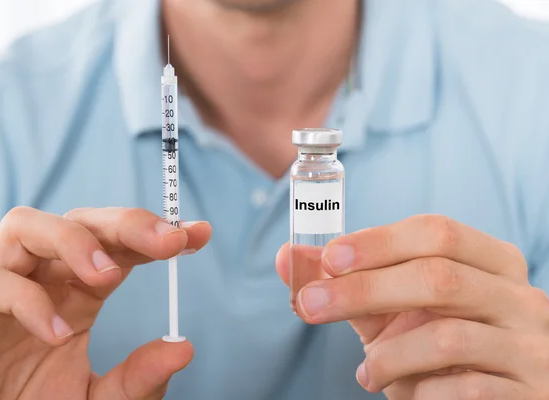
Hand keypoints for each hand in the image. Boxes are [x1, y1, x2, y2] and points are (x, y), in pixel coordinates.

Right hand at [0, 207, 210, 399]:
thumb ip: (137, 380)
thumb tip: (182, 348)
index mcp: (78, 294)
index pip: (118, 246)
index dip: (156, 233)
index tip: (199, 233)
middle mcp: (43, 281)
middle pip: (79, 221)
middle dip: (126, 223)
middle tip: (169, 240)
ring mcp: (2, 292)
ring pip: (26, 225)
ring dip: (73, 240)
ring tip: (108, 276)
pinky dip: (28, 302)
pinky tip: (57, 335)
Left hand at [276, 214, 548, 398]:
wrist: (490, 396)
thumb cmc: (434, 344)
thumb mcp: (393, 309)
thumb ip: (348, 281)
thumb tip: (287, 258)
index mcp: (492, 261)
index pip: (437, 232)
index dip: (378, 241)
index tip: (329, 258)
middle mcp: (520, 296)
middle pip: (438, 277)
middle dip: (364, 290)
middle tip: (311, 305)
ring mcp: (532, 346)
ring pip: (447, 337)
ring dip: (390, 355)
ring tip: (366, 372)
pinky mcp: (530, 391)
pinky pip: (465, 389)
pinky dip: (420, 392)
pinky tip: (405, 394)